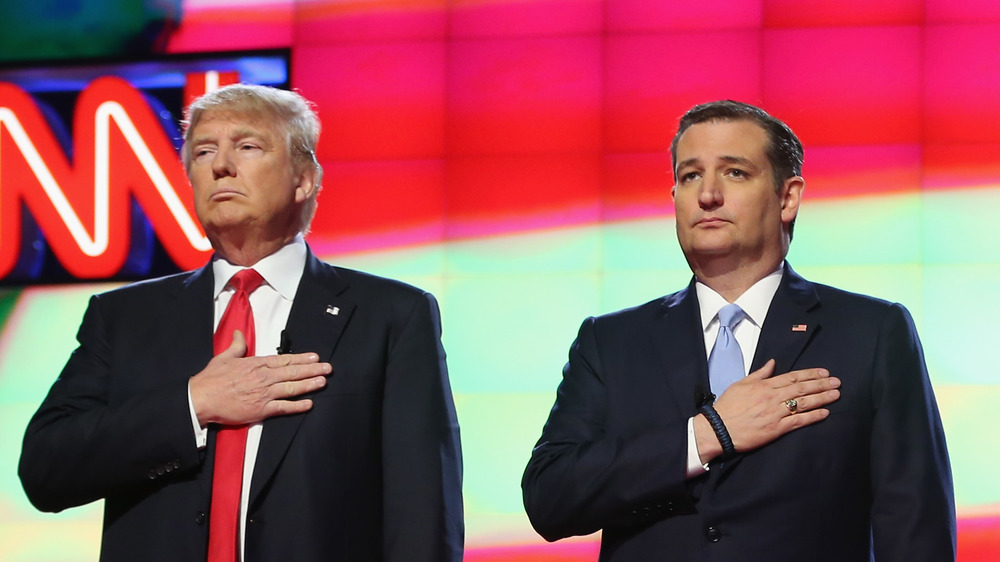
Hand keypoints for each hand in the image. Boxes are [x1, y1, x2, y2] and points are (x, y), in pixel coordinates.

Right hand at [190, 330, 331, 425]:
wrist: (201, 399)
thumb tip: (238, 333)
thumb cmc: (211, 379)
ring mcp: (264, 394)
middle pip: (293, 372)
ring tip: (323, 382)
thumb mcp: (224, 357)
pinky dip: (297, 406)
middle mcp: (264, 377)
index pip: (284, 360)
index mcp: (256, 364)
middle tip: (328, 368)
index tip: (314, 357)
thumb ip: (236, 346)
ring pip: (292, 388)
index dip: (301, 358)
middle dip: (312, 370)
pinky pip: (283, 407)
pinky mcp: (261, 410)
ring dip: (309, 385)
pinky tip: (309, 404)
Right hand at [694, 359, 839, 462]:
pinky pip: (799, 421)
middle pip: (802, 388)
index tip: (824, 372)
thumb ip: (759, 374)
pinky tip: (825, 413)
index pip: (792, 377)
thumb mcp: (740, 384)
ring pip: (803, 403)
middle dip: (821, 384)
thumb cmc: (727, 406)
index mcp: (764, 385)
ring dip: (822, 398)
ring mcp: (775, 413)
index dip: (810, 374)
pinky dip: (813, 417)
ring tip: (835, 394)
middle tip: (837, 382)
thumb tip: (772, 363)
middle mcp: (772, 397)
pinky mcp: (776, 429)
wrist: (718, 428)